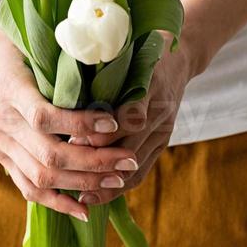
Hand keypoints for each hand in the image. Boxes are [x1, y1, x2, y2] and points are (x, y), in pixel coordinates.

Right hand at [0, 28, 139, 220]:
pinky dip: (58, 202)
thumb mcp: (22, 43)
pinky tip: (84, 209)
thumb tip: (101, 57)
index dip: (81, 123)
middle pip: (49, 154)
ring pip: (42, 176)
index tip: (113, 122)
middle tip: (128, 159)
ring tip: (117, 180)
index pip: (45, 116)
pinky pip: (28, 188)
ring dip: (83, 182)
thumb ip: (54, 57)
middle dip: (94, 161)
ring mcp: (1, 144)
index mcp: (11, 91)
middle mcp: (4, 123)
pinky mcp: (1, 156)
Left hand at [72, 34, 210, 205]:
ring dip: (108, 183)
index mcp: (151, 85)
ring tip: (80, 194)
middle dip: (98, 161)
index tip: (72, 139)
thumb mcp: (125, 52)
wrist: (181, 57)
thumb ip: (102, 69)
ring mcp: (164, 130)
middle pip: (131, 146)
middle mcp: (161, 110)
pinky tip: (98, 196)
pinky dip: (120, 186)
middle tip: (67, 171)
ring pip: (136, 164)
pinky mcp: (163, 143)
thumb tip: (65, 90)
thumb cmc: (143, 49)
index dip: (100, 132)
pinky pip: (143, 171)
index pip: (129, 117)